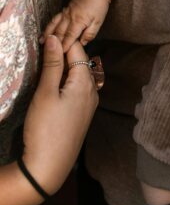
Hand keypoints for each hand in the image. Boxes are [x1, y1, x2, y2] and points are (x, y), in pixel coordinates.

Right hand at [22, 36, 97, 195]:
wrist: (49, 167)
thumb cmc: (45, 129)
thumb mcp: (45, 93)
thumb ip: (52, 63)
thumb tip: (54, 37)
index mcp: (85, 81)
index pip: (76, 49)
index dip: (61, 41)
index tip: (44, 38)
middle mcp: (92, 90)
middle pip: (79, 62)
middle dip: (62, 53)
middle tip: (42, 49)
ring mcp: (89, 103)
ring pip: (77, 76)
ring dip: (63, 68)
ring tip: (45, 64)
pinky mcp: (82, 114)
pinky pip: (76, 89)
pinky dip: (65, 82)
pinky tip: (53, 86)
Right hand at [42, 0, 108, 51]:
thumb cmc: (98, 7)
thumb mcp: (98, 22)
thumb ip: (90, 34)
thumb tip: (82, 44)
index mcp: (78, 22)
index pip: (69, 37)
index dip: (64, 46)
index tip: (59, 56)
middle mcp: (69, 18)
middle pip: (59, 32)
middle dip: (54, 43)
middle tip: (47, 53)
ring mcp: (65, 13)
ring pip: (54, 25)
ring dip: (47, 34)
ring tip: (40, 42)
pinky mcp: (64, 10)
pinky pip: (54, 19)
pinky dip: (48, 26)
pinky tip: (45, 31)